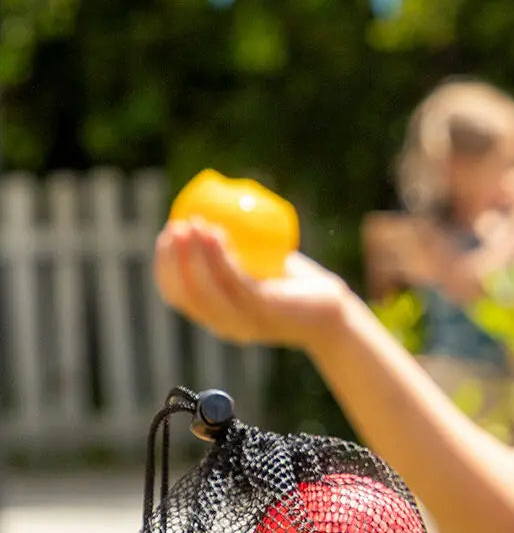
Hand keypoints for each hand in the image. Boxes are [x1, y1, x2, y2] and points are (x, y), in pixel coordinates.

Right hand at [155, 219, 350, 349]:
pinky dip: (220, 257)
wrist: (330, 306)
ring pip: (206, 290)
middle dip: (173, 260)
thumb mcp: (257, 263)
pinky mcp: (264, 312)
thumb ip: (232, 248)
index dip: (165, 264)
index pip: (177, 294)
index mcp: (216, 314)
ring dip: (195, 255)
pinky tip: (217, 232)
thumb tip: (208, 208)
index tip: (168, 232)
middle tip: (177, 226)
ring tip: (197, 224)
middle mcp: (225, 324)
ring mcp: (243, 321)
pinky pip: (234, 282)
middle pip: (186, 294)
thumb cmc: (292, 282)